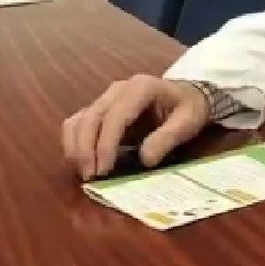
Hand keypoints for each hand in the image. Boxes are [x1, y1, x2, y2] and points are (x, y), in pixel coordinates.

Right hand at [61, 75, 209, 180]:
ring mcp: (106, 97)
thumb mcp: (189, 122)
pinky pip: (78, 123)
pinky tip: (82, 161)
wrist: (190, 95)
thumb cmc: (190, 107)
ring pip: (79, 120)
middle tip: (91, 177)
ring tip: (86, 172)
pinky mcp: (100, 108)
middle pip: (91, 118)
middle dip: (86, 150)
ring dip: (76, 148)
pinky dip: (74, 143)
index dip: (106, 144)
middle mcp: (118, 89)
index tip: (104, 170)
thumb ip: (168, 138)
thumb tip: (144, 159)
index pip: (115, 116)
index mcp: (142, 88)